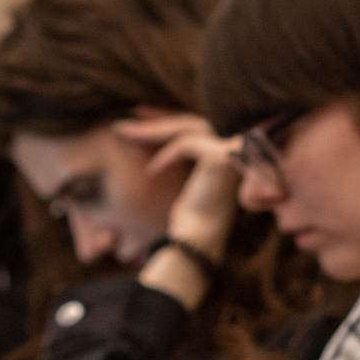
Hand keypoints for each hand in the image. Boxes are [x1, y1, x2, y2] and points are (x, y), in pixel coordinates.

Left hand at [117, 112, 242, 259]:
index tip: (140, 116)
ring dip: (154, 129)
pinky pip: (186, 144)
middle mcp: (235, 151)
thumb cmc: (186, 218)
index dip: (168, 118)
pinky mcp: (220, 159)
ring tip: (125, 134)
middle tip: (128, 120)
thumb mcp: (176, 178)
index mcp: (227, 154)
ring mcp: (231, 153)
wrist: (196, 243)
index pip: (197, 126)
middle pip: (193, 123)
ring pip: (190, 128)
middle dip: (159, 119)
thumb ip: (172, 153)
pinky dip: (166, 154)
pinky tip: (152, 170)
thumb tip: (143, 128)